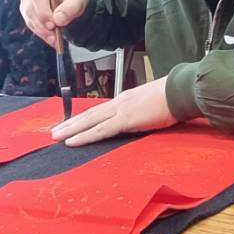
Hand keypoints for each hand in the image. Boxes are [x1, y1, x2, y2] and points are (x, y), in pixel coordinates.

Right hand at [20, 0, 88, 46]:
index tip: (53, 25)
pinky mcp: (25, 9)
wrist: (71, 1)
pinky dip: (40, 33)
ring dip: (42, 31)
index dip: (43, 12)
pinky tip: (51, 39)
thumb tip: (58, 20)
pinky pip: (30, 23)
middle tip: (55, 36)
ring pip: (29, 17)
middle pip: (30, 8)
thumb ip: (70, 8)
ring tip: (55, 40)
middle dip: (43, 24)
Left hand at [52, 77, 177, 145]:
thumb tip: (138, 119)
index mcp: (125, 100)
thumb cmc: (172, 98)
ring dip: (71, 130)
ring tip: (55, 136)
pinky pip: (100, 130)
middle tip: (53, 132)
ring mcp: (120, 111)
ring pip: (89, 121)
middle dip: (70, 124)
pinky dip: (84, 136)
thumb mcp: (151, 104)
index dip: (83, 118)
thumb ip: (141, 111)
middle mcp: (118, 103)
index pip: (99, 110)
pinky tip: (72, 141)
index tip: (70, 124)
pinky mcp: (125, 120)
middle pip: (89, 115)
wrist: (180, 91)